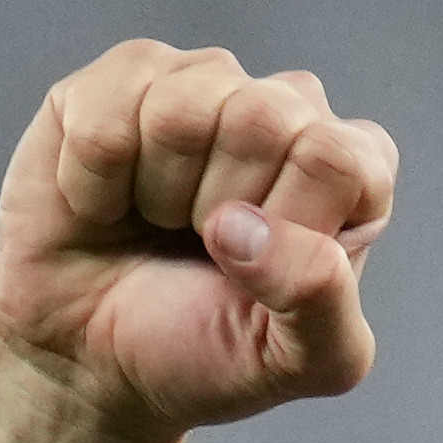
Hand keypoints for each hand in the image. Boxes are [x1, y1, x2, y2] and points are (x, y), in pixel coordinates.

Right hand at [0, 42, 398, 439]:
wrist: (96, 363)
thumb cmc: (208, 352)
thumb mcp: (299, 364)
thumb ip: (322, 305)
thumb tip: (251, 228)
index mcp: (350, 167)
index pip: (335, 158)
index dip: (285, 226)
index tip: (258, 270)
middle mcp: (285, 108)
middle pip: (260, 119)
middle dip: (216, 209)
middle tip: (203, 247)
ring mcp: (201, 82)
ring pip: (177, 112)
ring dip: (154, 194)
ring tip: (155, 222)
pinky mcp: (119, 79)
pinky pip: (103, 117)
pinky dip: (92, 185)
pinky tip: (106, 203)